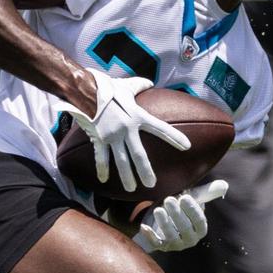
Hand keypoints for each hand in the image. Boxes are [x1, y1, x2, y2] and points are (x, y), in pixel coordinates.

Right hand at [56, 69, 190, 191]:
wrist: (85, 90)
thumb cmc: (106, 86)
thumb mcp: (127, 85)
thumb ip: (140, 85)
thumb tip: (150, 82)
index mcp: (138, 115)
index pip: (160, 128)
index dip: (174, 137)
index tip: (187, 146)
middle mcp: (127, 128)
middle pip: (139, 154)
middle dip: (145, 171)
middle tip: (151, 185)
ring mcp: (112, 135)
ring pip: (121, 160)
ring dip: (126, 176)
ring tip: (131, 190)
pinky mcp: (98, 138)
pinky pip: (101, 157)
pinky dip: (102, 169)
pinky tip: (104, 180)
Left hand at [132, 180, 227, 252]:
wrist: (161, 221)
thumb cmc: (180, 208)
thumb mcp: (192, 200)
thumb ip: (206, 193)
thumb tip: (224, 185)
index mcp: (200, 228)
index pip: (199, 221)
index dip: (192, 210)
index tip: (185, 197)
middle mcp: (190, 239)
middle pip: (185, 228)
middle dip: (177, 214)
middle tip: (169, 199)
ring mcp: (175, 244)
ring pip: (171, 236)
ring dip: (165, 223)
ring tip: (158, 209)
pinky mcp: (161, 246)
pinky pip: (155, 243)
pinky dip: (150, 236)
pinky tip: (144, 227)